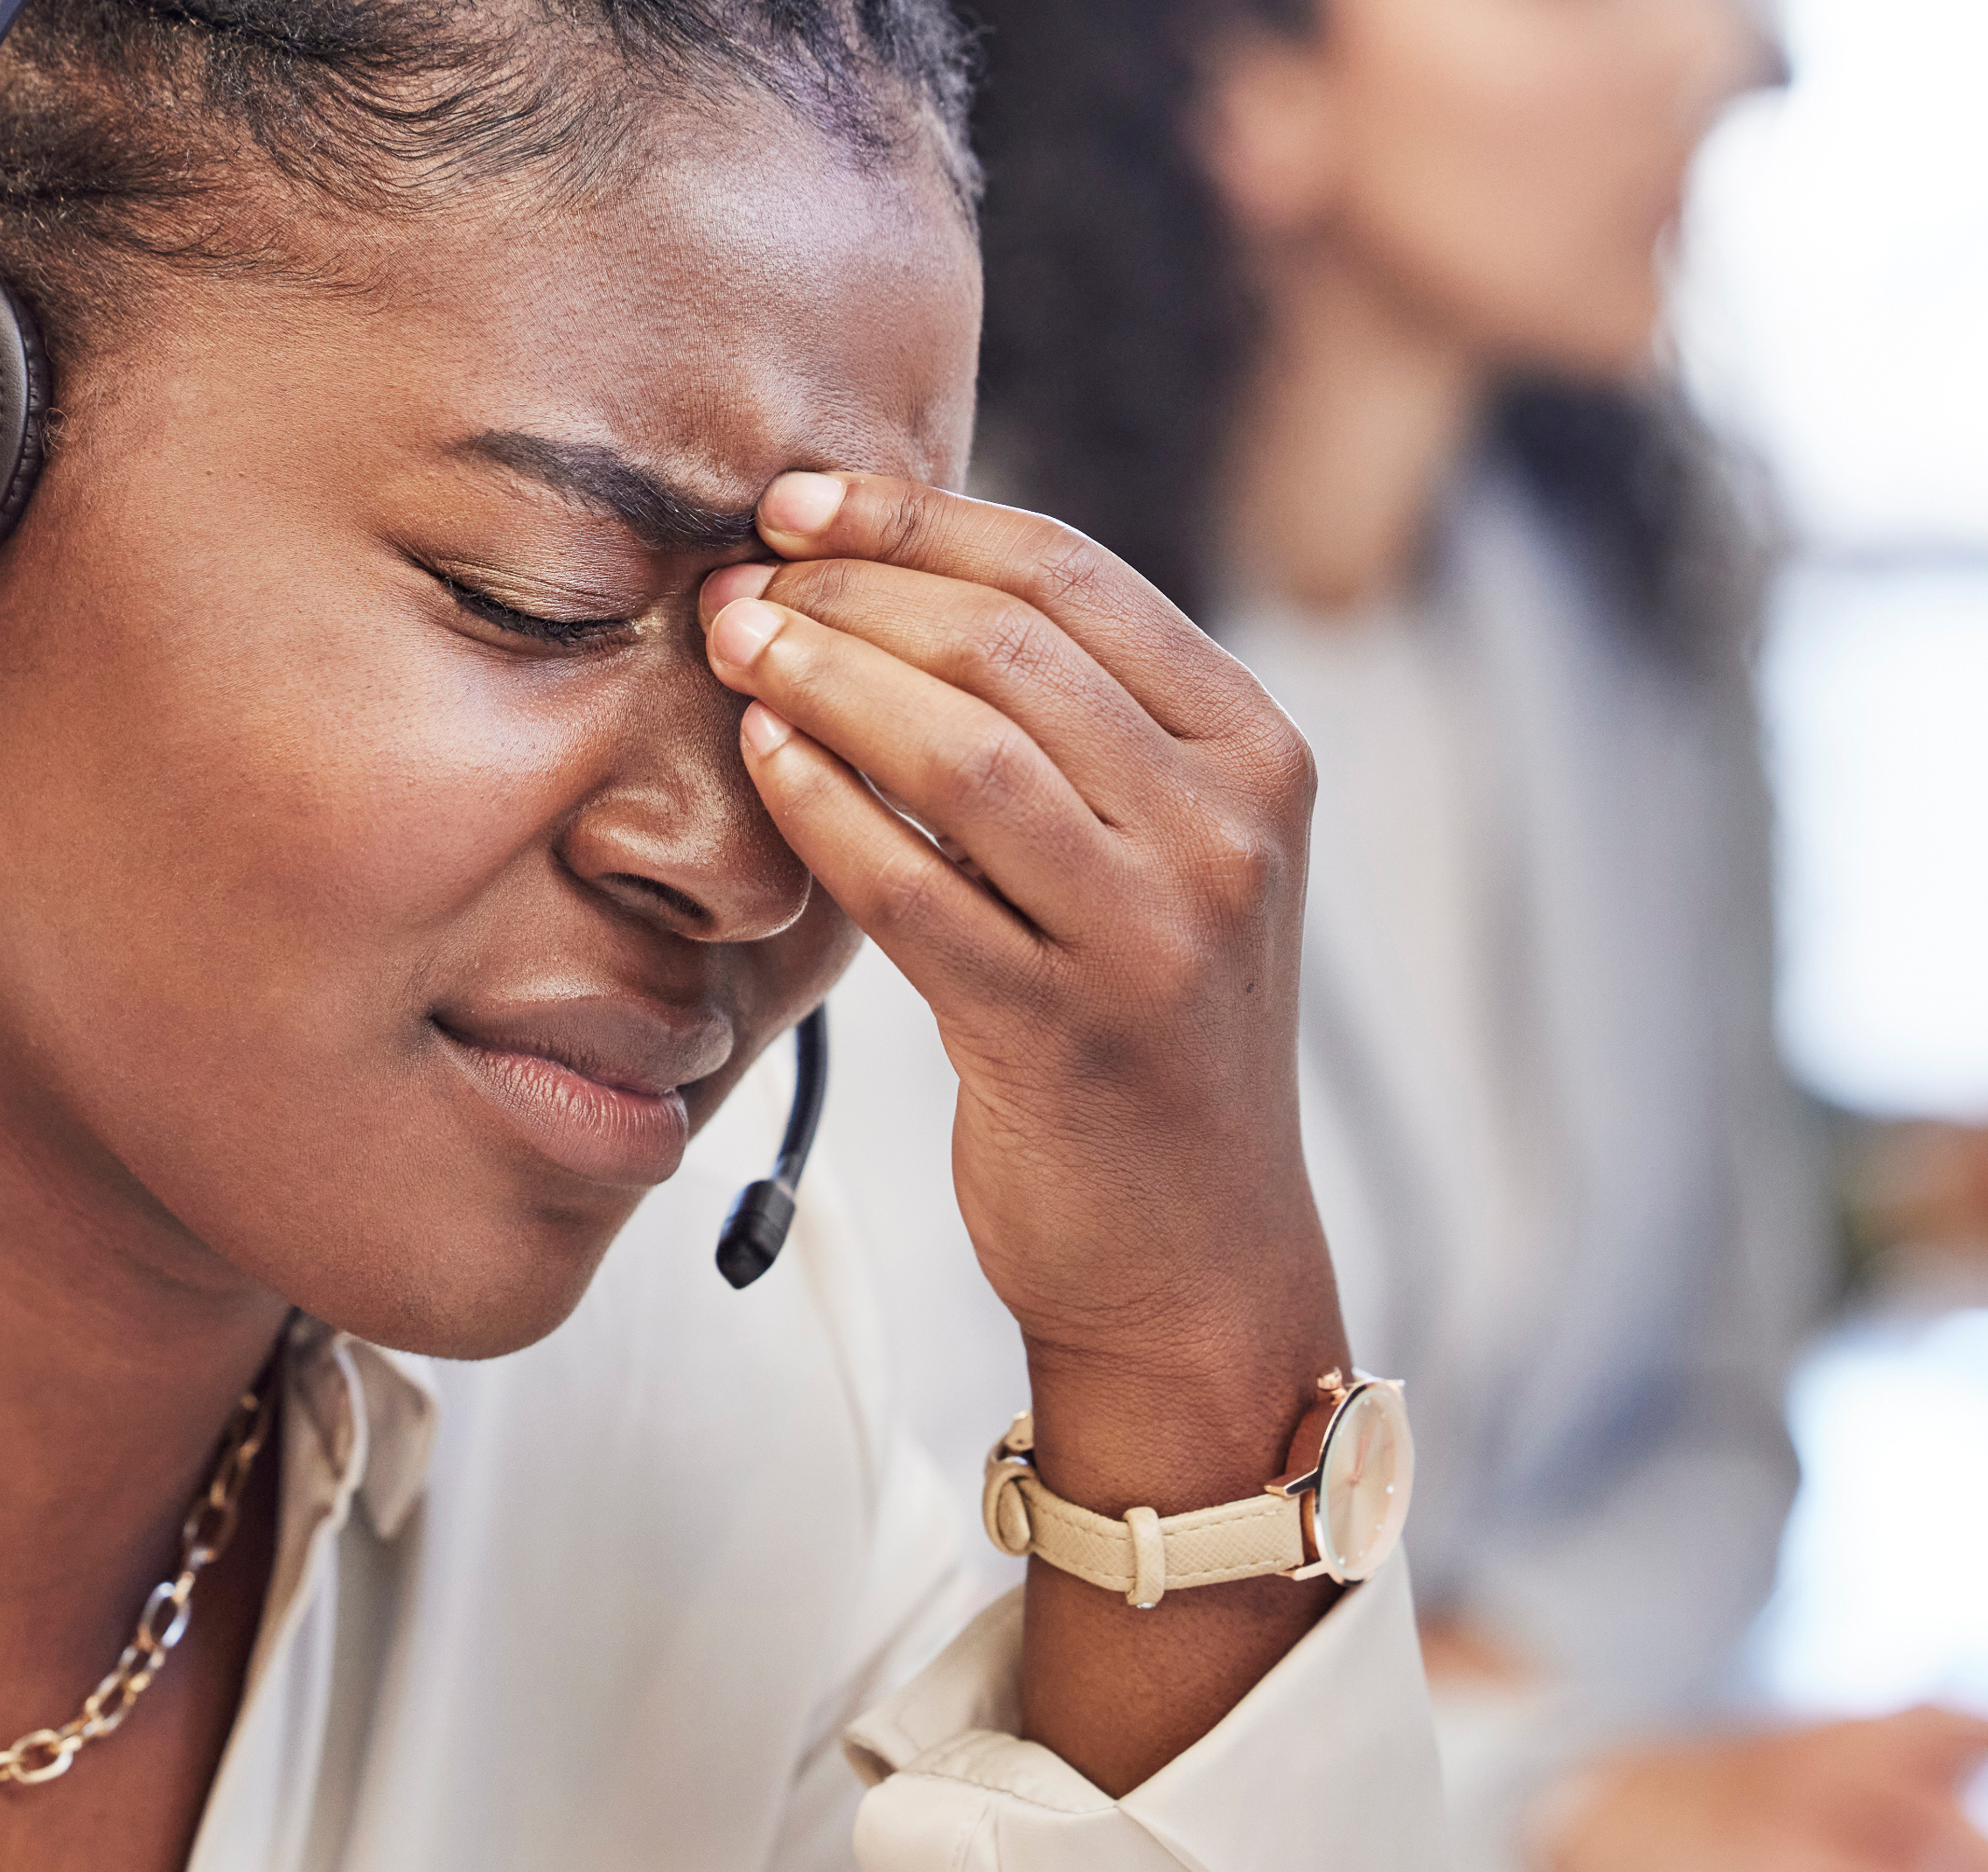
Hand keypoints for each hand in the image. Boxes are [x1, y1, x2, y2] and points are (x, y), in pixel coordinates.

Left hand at [700, 473, 1340, 1452]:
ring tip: (732, 647)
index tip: (799, 502)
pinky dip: (825, 810)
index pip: (1073, 573)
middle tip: (737, 579)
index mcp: (1255, 752)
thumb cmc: (1141, 1032)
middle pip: (1010, 643)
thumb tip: (887, 573)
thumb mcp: (1160, 854)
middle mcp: (1224, 829)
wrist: (1194, 1253)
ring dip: (825, 679)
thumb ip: (1075, 724)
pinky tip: (761, 762)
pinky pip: (916, 888)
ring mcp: (1154, 933)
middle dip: (851, 592)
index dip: (917, 519)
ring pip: (963, 750)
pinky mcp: (1064, 1032)